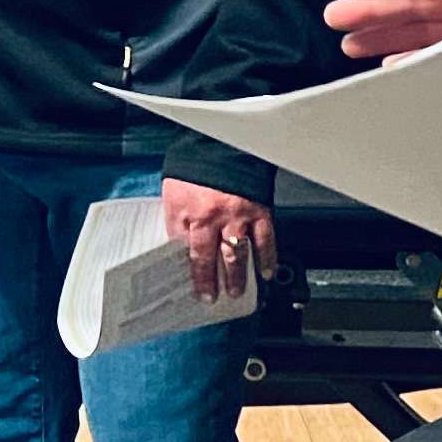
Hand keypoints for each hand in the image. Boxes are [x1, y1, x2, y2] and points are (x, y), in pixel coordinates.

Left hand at [165, 179, 276, 303]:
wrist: (220, 143)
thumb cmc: (195, 168)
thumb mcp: (174, 195)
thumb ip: (176, 222)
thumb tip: (178, 248)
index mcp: (194, 214)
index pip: (194, 254)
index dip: (197, 276)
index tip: (199, 292)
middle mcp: (217, 218)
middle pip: (217, 258)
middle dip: (215, 282)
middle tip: (215, 298)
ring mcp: (240, 215)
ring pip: (240, 253)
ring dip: (239, 276)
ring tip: (237, 291)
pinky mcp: (260, 209)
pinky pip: (266, 239)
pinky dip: (267, 257)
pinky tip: (266, 271)